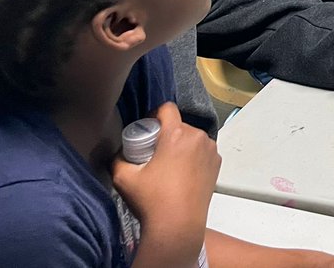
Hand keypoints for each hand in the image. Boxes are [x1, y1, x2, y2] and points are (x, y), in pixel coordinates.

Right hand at [111, 102, 218, 259]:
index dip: (154, 115)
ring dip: (181, 145)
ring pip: (193, 138)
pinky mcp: (217, 163)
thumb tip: (117, 153)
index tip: (147, 129)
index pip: (167, 108)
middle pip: (180, 125)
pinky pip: (203, 151)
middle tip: (154, 153)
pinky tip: (182, 173)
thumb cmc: (152, 200)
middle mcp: (198, 137)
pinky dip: (193, 156)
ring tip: (169, 166)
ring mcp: (211, 150)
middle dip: (166, 135)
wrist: (178, 225)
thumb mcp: (124, 178)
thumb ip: (117, 159)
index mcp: (177, 134)